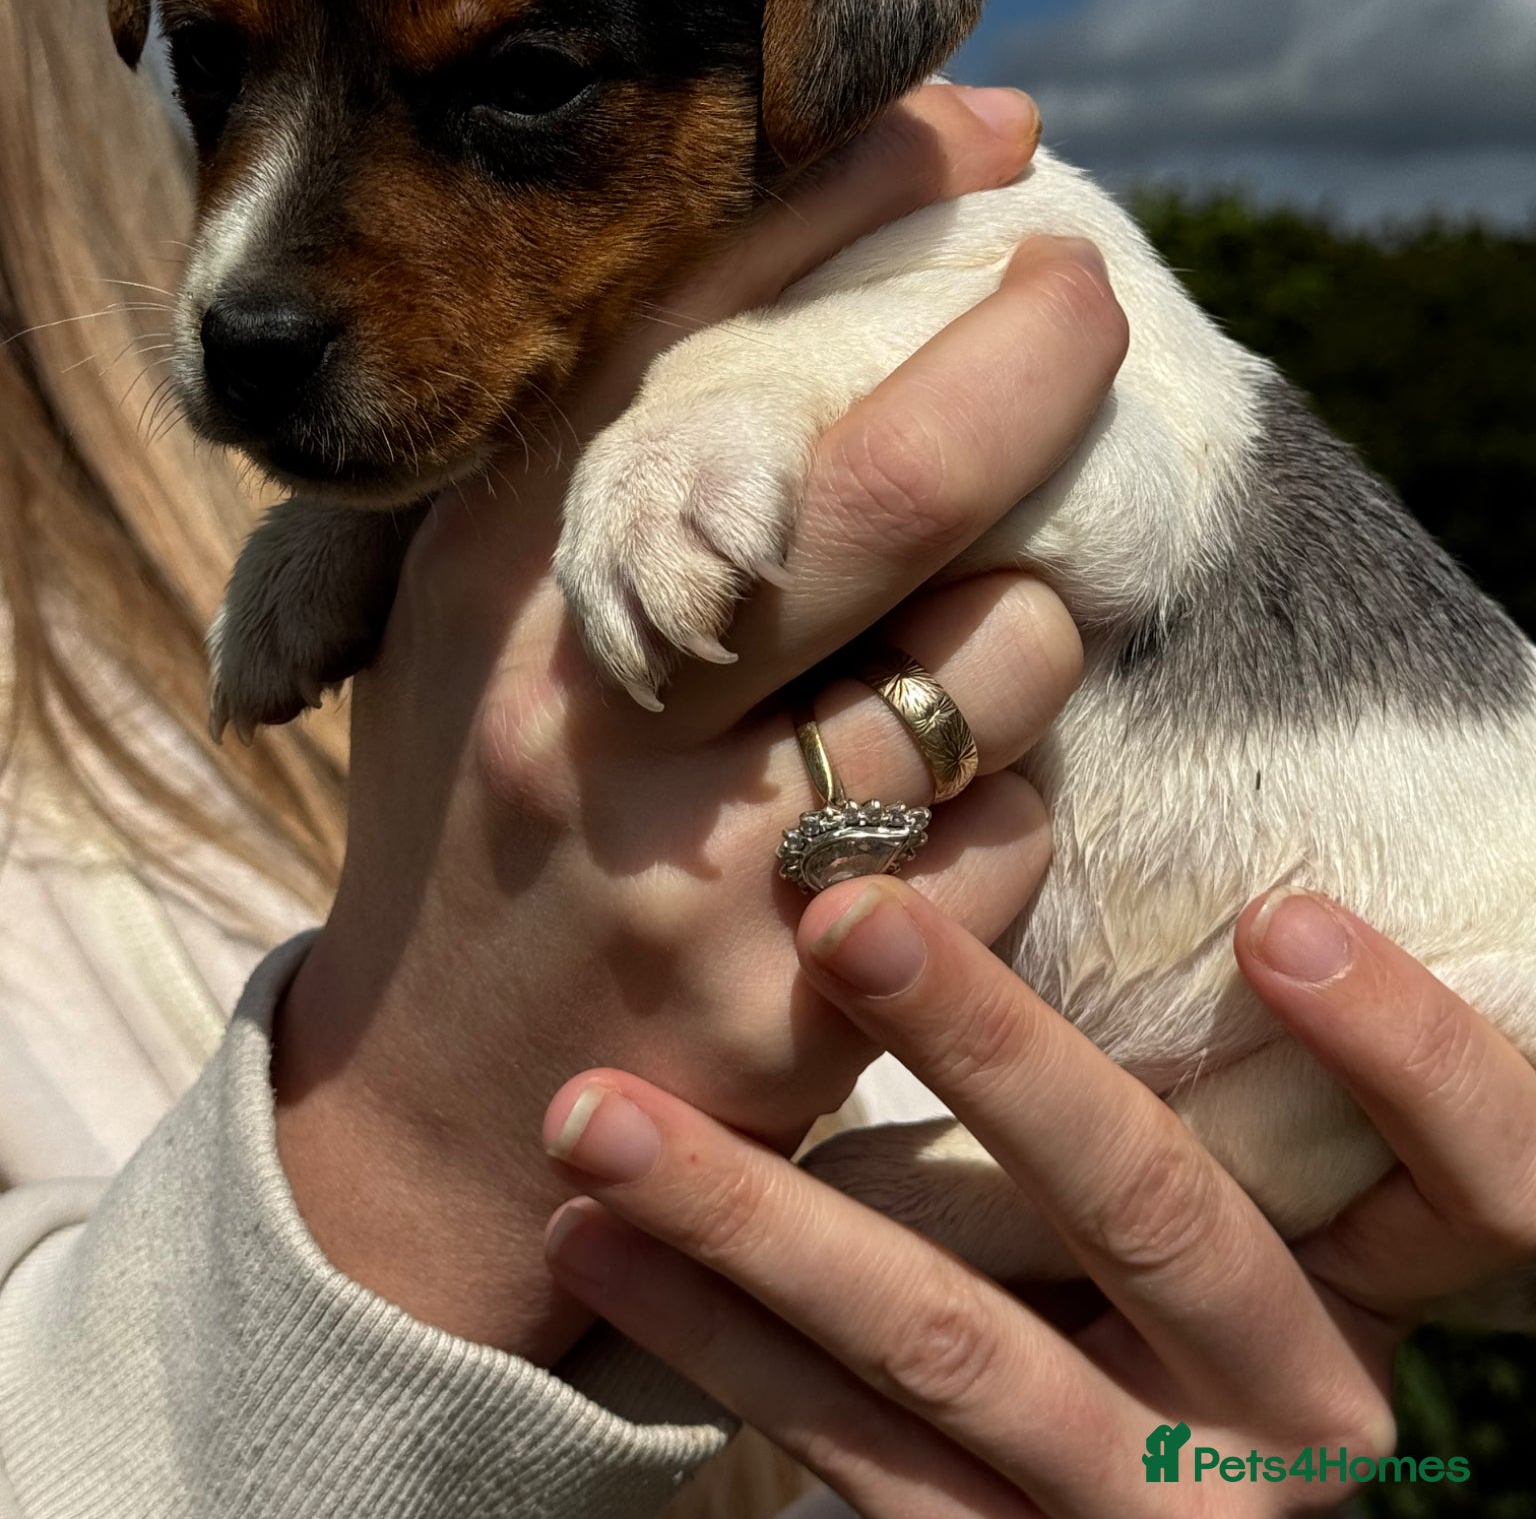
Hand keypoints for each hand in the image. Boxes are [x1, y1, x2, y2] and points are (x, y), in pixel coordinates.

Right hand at [270, 85, 1128, 1361]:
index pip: (693, 327)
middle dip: (1038, 361)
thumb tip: (831, 278)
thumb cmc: (497, 810)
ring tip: (935, 674)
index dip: (861, 200)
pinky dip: (998, 813)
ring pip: (1001, 659)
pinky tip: (907, 843)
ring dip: (1020, 636)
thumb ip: (627, 471)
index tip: (991, 127)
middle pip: (897, 483)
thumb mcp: (499, 621)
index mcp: (506, 567)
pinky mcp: (799, 1002)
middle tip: (1083, 302)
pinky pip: (1009, 836)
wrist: (432, 1109)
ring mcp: (700, 859)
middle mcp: (598, 695)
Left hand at [541, 881, 1535, 1513]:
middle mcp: (1287, 1417)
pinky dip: (710, 1337)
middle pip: (1147, 1210)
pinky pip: (850, 1452)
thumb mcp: (1240, 1236)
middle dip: (990, 1049)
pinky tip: (599, 1246)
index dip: (1410, 1054)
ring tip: (598, 1112)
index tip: (1288, 919)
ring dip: (750, 1214)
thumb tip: (1097, 855)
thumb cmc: (1178, 1333)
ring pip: (944, 1345)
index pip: (1486, 1176)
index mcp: (1366, 1296)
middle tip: (848, 918)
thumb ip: (1206, 1102)